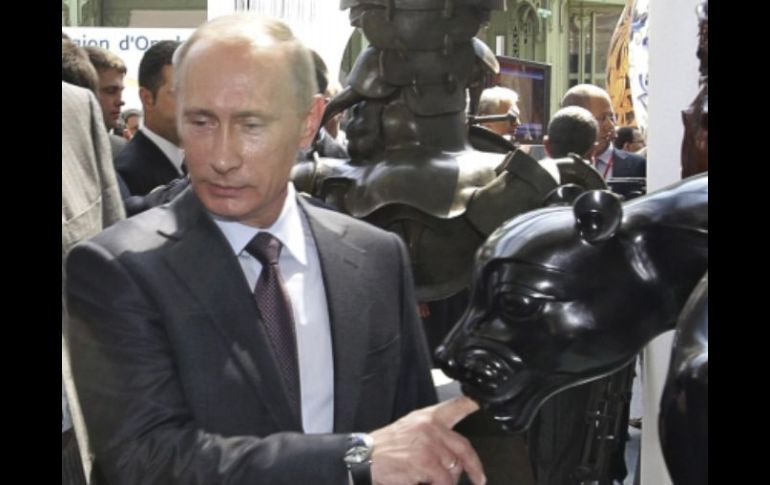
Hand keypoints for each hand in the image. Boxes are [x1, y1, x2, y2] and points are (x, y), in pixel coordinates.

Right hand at [369, 396, 484, 484]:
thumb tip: (451, 454)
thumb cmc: (384, 448)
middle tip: (479, 478)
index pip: (456, 406)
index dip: (474, 405)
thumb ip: (432, 435)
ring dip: (447, 480)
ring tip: (432, 480)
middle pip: (464, 447)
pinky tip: (425, 483)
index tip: (485, 404)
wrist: (362, 458)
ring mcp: (429, 444)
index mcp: (427, 417)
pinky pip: (444, 481)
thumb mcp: (408, 430)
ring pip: (454, 468)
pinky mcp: (426, 462)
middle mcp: (430, 427)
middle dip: (475, 467)